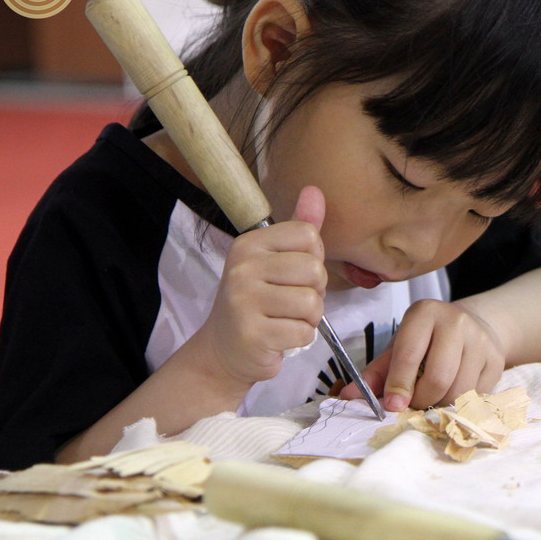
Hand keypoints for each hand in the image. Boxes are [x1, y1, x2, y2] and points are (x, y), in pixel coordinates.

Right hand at [192, 186, 327, 386]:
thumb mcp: (276, 260)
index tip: (293, 275)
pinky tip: (280, 337)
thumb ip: (299, 228)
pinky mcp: (252, 333)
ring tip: (286, 320)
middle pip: (314, 269)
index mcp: (250, 244)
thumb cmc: (258, 301)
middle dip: (314, 291)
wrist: (224, 349)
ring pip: (311, 303)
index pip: (308, 235)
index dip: (313, 259)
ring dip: (309, 318)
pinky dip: (300, 339)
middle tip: (290, 302)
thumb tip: (315, 190)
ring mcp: (243, 300)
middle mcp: (242, 267)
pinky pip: (303, 332)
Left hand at [348, 299, 506, 410]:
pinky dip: (460, 403)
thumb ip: (376, 373)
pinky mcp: (496, 359)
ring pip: (458, 391)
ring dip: (441, 405)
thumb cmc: (428, 341)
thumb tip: (349, 397)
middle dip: (422, 400)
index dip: (399, 385)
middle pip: (438, 378)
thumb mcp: (400, 348)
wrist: (475, 326)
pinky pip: (475, 396)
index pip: (409, 355)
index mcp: (424, 314)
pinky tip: (453, 392)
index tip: (392, 406)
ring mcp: (480, 340)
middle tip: (414, 404)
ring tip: (433, 398)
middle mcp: (455, 322)